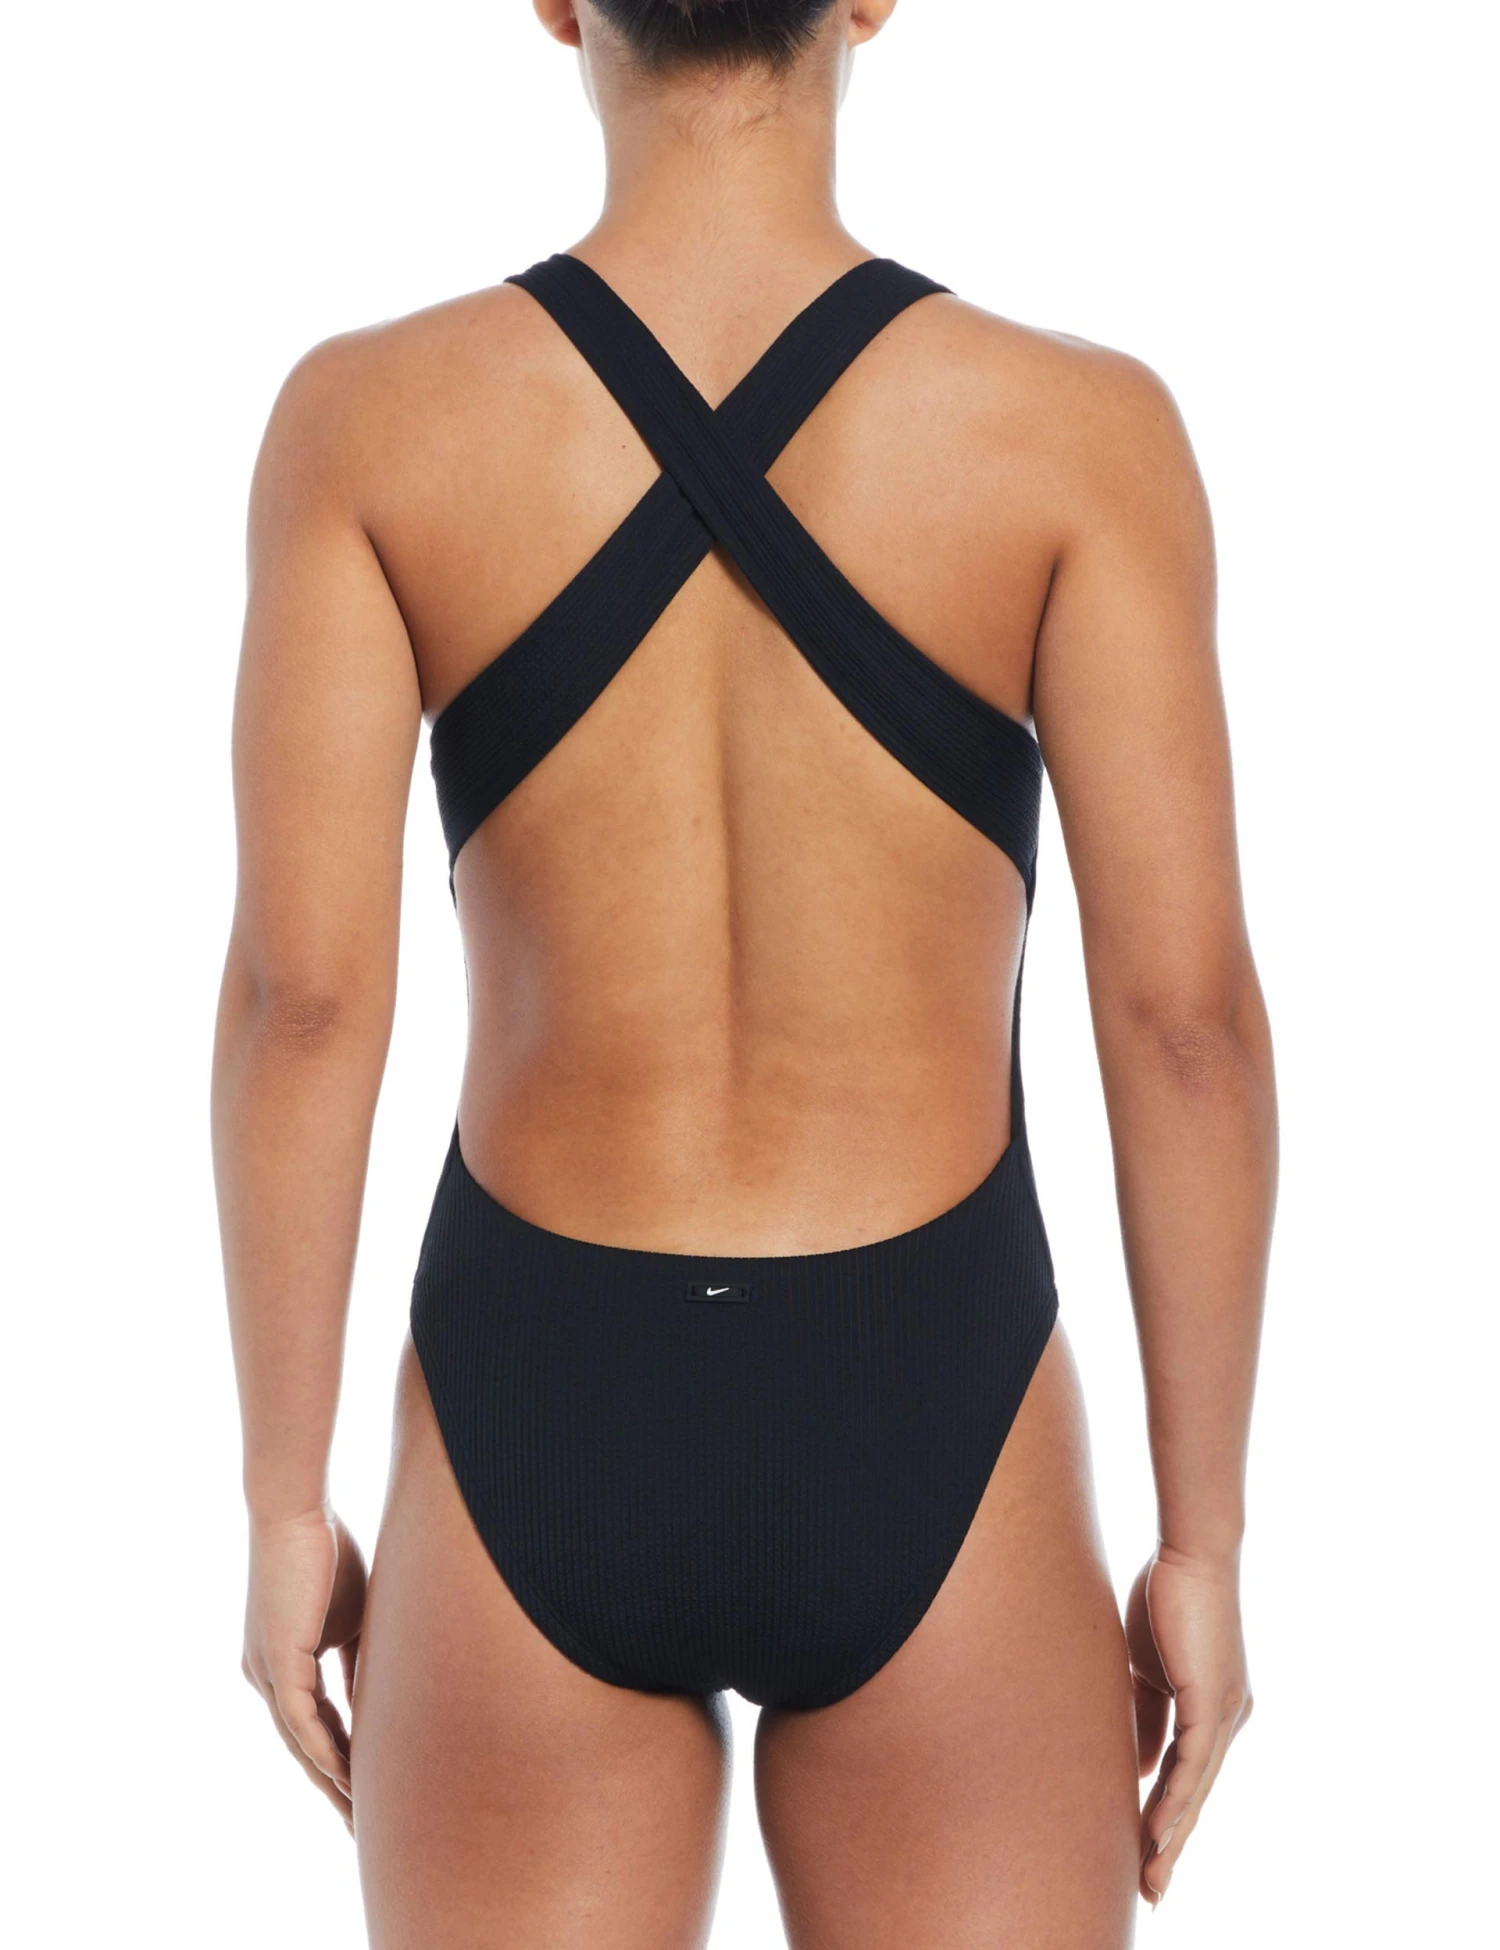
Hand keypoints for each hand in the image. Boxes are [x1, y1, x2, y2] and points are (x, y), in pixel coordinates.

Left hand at [242, 1506, 367, 1832]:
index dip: (341, 1757)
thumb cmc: (326, 1549)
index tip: (367, 1788)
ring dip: (330, 1781)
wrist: (294, 1511)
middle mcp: (266, 1676)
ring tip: (356, 1815)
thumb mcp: (352, 1615)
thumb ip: (360, 1659)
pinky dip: (323, 1750)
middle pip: (302, 1747)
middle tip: (358, 1825)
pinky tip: (345, 1776)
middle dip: (333, 1787)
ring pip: (299, 1743)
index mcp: (282, 1663)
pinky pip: (301, 1721)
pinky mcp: (277, 1662)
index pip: (315, 1724)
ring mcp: (266, 1672)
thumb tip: (378, 1698)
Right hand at [1126, 1547, 1252, 1904]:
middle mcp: (1228, 1719)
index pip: (1185, 1775)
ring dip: (1173, 1836)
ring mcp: (1226, 1713)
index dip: (1165, 1817)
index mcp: (1214, 1710)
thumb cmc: (1168, 1599)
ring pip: (1198, 1789)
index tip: (1144, 1854)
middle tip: (1153, 1891)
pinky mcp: (1214, 1701)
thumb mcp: (1150, 1669)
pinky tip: (1160, 1828)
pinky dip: (1176, 1797)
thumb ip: (1148, 1718)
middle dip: (1172, 1845)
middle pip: (1197, 1796)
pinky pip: (1194, 1761)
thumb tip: (1140, 1769)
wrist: (1190, 1554)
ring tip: (1153, 1876)